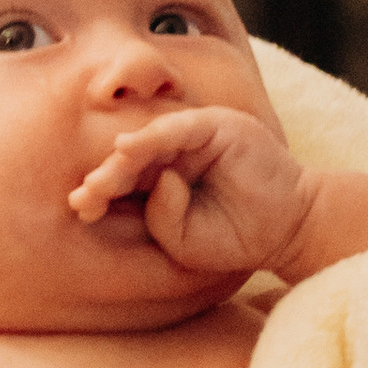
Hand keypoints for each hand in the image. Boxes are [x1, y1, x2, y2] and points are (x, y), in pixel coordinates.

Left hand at [69, 108, 317, 282]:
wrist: (286, 230)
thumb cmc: (232, 238)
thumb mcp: (184, 242)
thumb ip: (162, 218)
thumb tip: (159, 179)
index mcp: (157, 182)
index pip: (120, 183)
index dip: (99, 192)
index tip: (80, 208)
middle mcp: (170, 155)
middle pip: (127, 160)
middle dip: (104, 178)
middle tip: (85, 195)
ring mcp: (193, 138)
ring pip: (147, 142)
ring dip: (122, 160)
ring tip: (101, 180)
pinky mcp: (216, 126)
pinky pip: (180, 127)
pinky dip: (154, 136)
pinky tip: (130, 146)